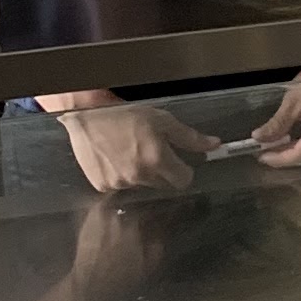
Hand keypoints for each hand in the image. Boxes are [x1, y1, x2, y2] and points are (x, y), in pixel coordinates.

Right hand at [44, 97, 214, 196]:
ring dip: (139, 173)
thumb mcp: (162, 120)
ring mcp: (120, 183)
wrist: (86, 116)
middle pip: (162, 184)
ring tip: (128, 152)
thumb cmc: (124, 115)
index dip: (183, 171)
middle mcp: (139, 175)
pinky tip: (115, 158)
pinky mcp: (103, 186)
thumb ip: (189, 137)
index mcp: (157, 159)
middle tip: (149, 151)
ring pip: (141, 185)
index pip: (183, 181)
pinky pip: (120, 186)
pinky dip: (120, 175)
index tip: (179, 163)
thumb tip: (214, 145)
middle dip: (161, 171)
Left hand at [254, 64, 300, 171]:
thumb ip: (277, 123)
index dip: (278, 159)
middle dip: (283, 157)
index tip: (260, 156)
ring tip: (272, 147)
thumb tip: (258, 138)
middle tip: (262, 153)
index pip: (299, 154)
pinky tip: (287, 140)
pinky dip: (300, 145)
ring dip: (290, 152)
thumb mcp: (293, 101)